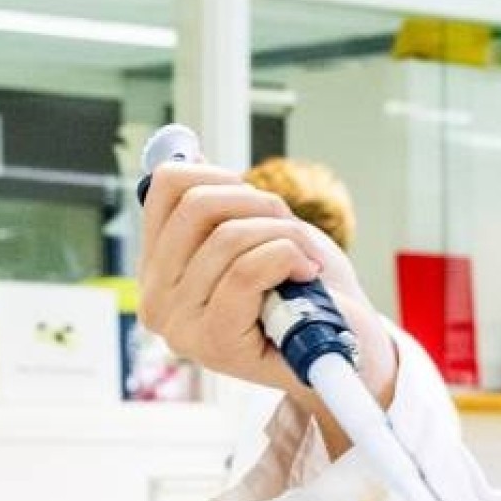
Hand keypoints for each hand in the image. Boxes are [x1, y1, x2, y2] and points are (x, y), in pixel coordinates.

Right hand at [137, 163, 397, 453]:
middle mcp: (155, 300)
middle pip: (198, 205)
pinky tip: (305, 276)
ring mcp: (179, 326)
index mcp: (158, 268)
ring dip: (285, 237)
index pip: (167, 186)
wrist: (344, 349)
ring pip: (229, 238)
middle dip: (261, 205)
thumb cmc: (304, 289)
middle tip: (292, 231)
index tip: (259, 203)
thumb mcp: (260, 232)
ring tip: (304, 260)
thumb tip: (186, 150)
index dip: (224, 176)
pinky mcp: (213, 344)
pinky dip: (288, 259)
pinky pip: (247, 271)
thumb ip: (216, 202)